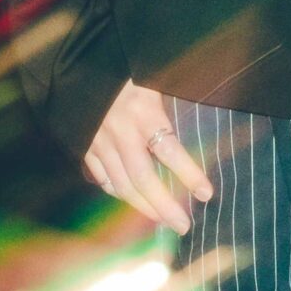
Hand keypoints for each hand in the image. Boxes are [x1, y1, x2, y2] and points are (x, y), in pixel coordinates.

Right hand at [83, 78, 212, 234]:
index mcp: (143, 113)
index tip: (207, 193)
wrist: (82, 64)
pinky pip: (102, 178)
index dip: (189, 174)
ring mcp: (99, 142)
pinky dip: (118, 192)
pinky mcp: (84, 146)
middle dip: (164, 206)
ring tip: (163, 220)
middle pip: (143, 178)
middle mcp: (121, 132)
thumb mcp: (156, 77)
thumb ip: (174, 99)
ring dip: (142, 206)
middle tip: (183, 225)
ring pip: (122, 184)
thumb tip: (208, 108)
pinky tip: (131, 201)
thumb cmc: (129, 68)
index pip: (170, 150)